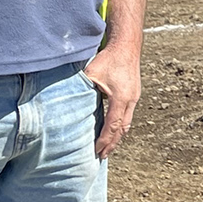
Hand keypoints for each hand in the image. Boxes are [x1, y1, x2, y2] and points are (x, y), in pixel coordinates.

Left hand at [85, 44, 140, 159]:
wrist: (127, 46)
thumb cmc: (108, 59)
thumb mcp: (91, 74)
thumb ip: (82, 89)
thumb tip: (67, 103)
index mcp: (120, 98)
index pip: (112, 125)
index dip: (104, 140)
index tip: (96, 151)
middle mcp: (130, 101)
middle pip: (122, 129)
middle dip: (112, 144)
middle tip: (102, 155)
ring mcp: (134, 98)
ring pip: (127, 123)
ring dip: (118, 136)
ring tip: (108, 147)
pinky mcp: (135, 94)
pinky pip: (128, 115)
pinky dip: (121, 125)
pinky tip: (114, 128)